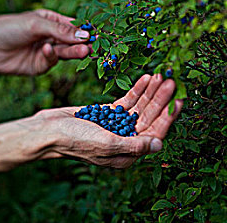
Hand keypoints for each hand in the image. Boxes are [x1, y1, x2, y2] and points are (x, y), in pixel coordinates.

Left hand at [0, 9, 90, 74]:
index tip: (99, 33)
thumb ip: (61, 30)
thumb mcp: (36, 24)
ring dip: (75, 52)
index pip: (75, 25)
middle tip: (94, 46)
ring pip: (66, 53)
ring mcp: (46, 52)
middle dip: (84, 43)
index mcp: (52, 21)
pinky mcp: (39, 66)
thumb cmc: (8, 28)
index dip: (87, 30)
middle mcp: (51, 36)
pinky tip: (47, 50)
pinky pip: (51, 62)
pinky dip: (51, 56)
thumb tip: (85, 35)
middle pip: (73, 41)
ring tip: (84, 51)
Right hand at [36, 74, 182, 167]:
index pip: (154, 133)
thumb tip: (159, 145)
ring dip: (150, 91)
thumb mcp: (105, 143)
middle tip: (171, 80)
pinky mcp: (109, 113)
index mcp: (127, 153)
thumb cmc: (73, 141)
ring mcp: (118, 125)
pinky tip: (145, 78)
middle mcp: (126, 140)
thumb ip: (133, 145)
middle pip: (149, 116)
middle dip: (161, 99)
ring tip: (160, 74)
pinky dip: (137, 90)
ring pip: (140, 107)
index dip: (168, 116)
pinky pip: (128, 101)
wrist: (47, 130)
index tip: (179, 100)